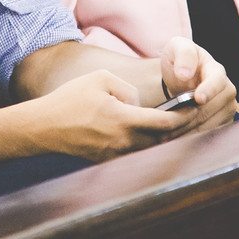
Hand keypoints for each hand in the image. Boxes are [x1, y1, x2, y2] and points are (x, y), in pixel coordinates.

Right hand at [18, 70, 201, 162]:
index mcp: (124, 119)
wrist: (45, 126)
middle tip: (184, 115)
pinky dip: (141, 144)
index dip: (183, 115)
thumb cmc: (71, 98)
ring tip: (163, 123)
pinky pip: (132, 153)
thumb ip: (128, 89)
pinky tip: (140, 132)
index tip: (193, 108)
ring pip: (148, 148)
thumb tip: (139, 103)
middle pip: (161, 139)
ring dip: (158, 137)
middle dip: (175, 128)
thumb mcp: (101, 78)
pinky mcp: (107, 160)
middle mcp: (124, 141)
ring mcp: (115, 154)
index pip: (165, 122)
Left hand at [159, 37, 236, 133]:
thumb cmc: (180, 58)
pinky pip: (209, 134)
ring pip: (211, 124)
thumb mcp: (178, 47)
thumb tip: (184, 73)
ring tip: (167, 135)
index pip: (218, 81)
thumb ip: (183, 55)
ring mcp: (227, 108)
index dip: (209, 90)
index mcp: (216, 70)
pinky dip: (192, 137)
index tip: (198, 99)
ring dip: (189, 130)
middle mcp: (227, 90)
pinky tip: (174, 138)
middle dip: (192, 115)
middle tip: (169, 123)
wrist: (184, 74)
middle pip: (213, 107)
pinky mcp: (222, 122)